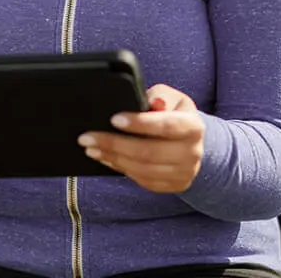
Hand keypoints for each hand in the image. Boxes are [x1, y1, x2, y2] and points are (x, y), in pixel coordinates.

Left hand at [78, 83, 204, 192]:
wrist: (190, 142)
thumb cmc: (174, 114)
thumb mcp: (172, 97)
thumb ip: (161, 95)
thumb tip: (155, 103)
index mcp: (193, 127)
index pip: (166, 125)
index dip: (139, 123)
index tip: (114, 119)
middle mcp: (192, 152)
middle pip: (149, 152)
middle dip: (114, 144)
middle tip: (87, 137)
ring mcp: (184, 173)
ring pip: (142, 169)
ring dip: (112, 158)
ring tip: (91, 148)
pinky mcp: (173, 185)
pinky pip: (142, 180)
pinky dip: (120, 168)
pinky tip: (105, 158)